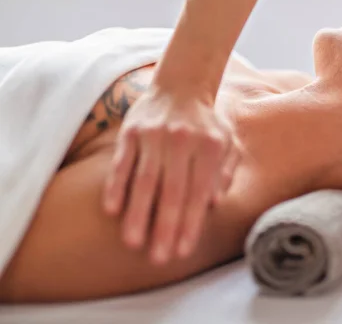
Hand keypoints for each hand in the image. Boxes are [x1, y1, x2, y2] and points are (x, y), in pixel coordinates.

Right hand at [103, 87, 238, 263]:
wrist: (182, 84)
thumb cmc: (208, 123)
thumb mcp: (227, 142)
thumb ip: (225, 171)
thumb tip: (215, 203)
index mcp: (209, 147)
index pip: (199, 193)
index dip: (191, 224)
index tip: (183, 251)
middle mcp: (182, 141)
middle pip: (172, 192)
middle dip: (165, 227)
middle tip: (158, 258)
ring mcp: (154, 135)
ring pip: (144, 180)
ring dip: (138, 214)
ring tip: (133, 243)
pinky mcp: (131, 131)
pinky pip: (122, 162)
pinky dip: (116, 185)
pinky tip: (112, 210)